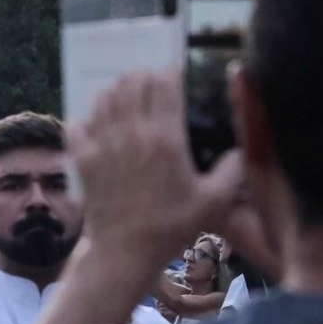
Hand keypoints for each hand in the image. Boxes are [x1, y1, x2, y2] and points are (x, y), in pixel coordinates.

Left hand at [70, 70, 246, 272]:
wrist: (125, 251)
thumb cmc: (171, 226)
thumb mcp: (213, 201)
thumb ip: (232, 171)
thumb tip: (245, 149)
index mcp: (165, 137)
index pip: (165, 82)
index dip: (173, 72)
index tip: (181, 77)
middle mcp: (131, 131)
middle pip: (132, 80)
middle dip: (146, 76)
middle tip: (157, 87)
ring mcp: (101, 142)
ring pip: (105, 96)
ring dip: (119, 92)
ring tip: (131, 102)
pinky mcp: (81, 157)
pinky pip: (78, 122)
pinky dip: (89, 117)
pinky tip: (100, 126)